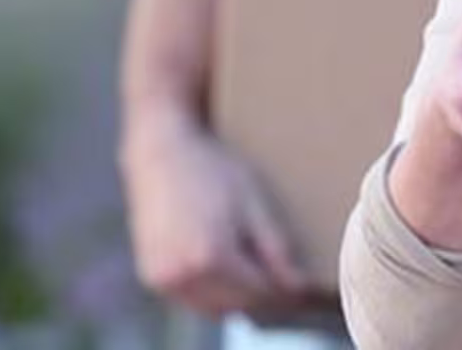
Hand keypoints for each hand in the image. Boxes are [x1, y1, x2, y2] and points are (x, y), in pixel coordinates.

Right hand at [121, 115, 310, 318]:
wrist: (162, 152)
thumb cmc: (214, 171)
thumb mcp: (253, 204)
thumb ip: (276, 249)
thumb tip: (300, 288)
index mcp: (211, 257)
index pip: (261, 293)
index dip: (288, 292)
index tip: (309, 287)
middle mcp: (182, 275)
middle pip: (238, 305)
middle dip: (266, 297)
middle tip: (289, 280)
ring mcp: (162, 280)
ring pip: (215, 308)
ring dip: (240, 299)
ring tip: (261, 271)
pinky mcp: (152, 277)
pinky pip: (193, 299)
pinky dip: (215, 293)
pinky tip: (230, 267)